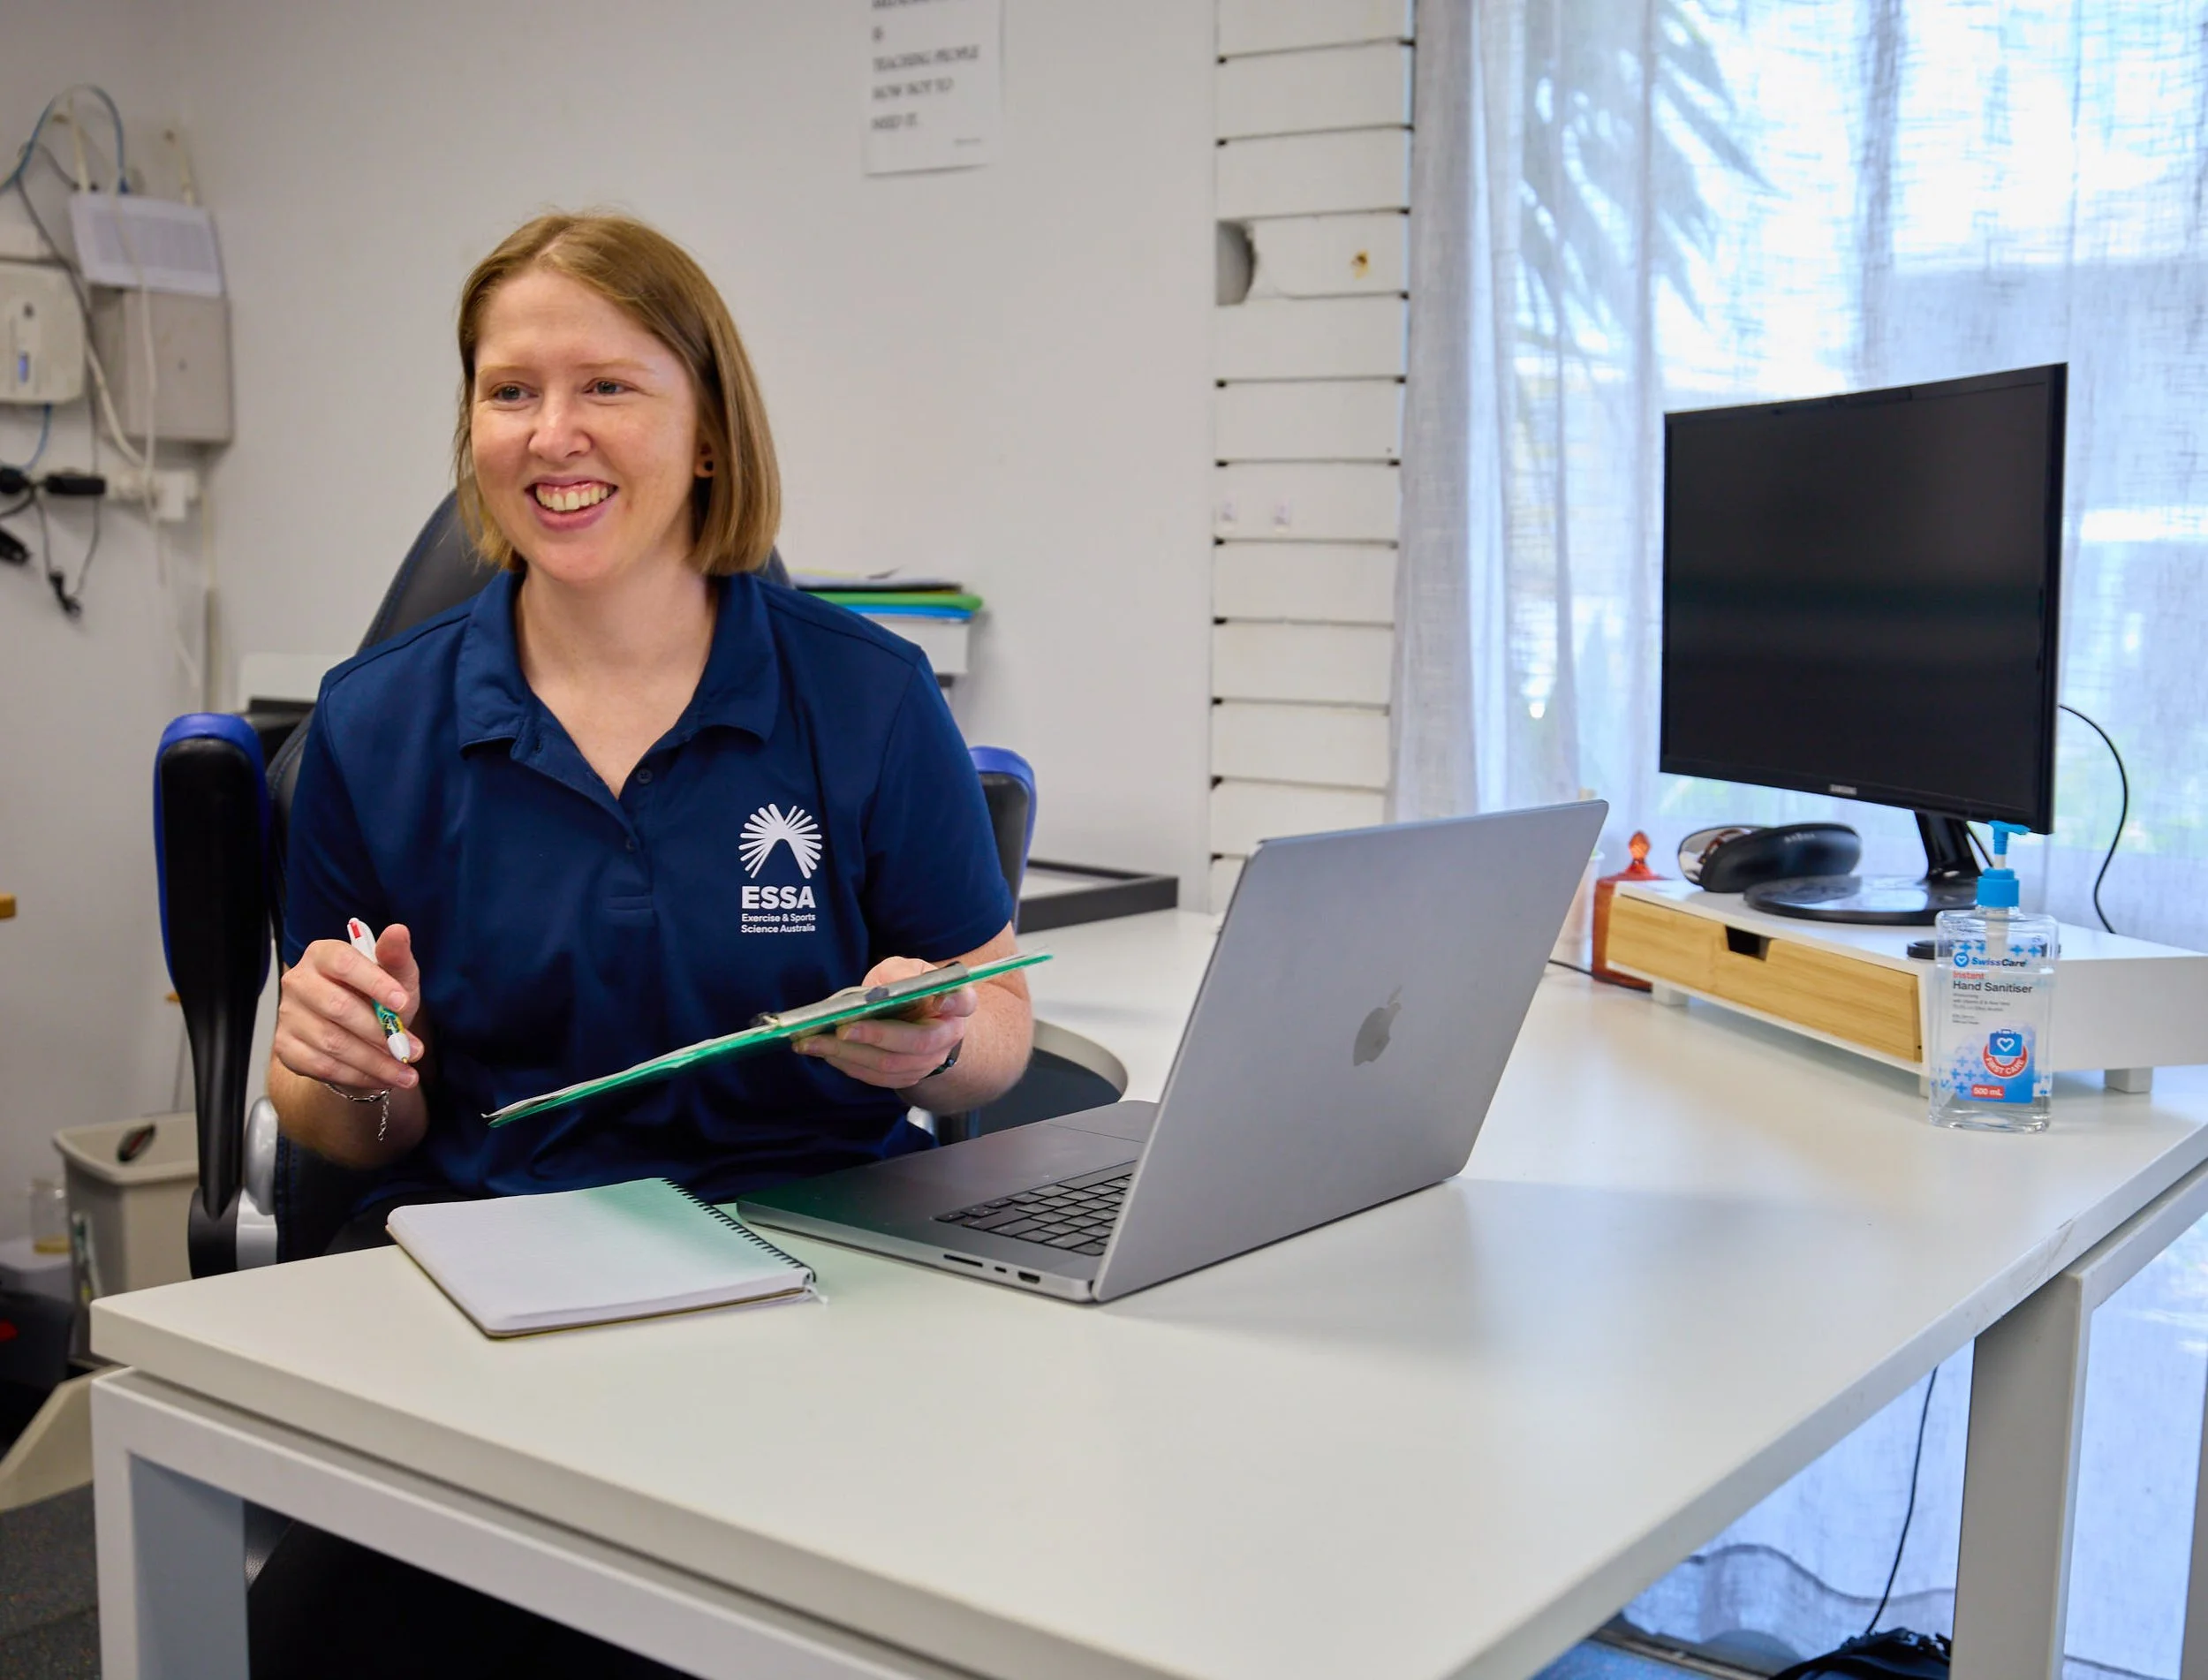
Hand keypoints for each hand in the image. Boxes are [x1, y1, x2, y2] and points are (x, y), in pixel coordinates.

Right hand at [273, 923, 425, 1097]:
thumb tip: (399, 931)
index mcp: (323, 954)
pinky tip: (382, 1079)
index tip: (403, 1004)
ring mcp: (287, 1015)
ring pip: (332, 1042)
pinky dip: (357, 1075)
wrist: (356, 1033)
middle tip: (414, 1050)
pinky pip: (322, 1065)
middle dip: (380, 1033)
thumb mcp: (396, 976)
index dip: (374, 983)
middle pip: (338, 1008)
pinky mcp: (285, 1046)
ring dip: (375, 1062)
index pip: (344, 963)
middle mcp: (298, 981)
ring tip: (407, 1075)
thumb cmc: (377, 997)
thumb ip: (395, 957)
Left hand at [793, 955, 972, 1091]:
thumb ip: (901, 974)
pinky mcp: (905, 1077)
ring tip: (814, 1042)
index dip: (954, 1002)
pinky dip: (847, 1064)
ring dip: (849, 1054)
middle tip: (842, 1028)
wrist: (915, 1020)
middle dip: (877, 1036)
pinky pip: (876, 1077)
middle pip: (917, 1043)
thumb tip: (887, 988)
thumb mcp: (907, 970)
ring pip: (891, 1065)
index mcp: (956, 1003)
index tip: (941, 1000)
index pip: (964, 1002)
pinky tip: (823, 1051)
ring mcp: (927, 1062)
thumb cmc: (910, 989)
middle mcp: (947, 1037)